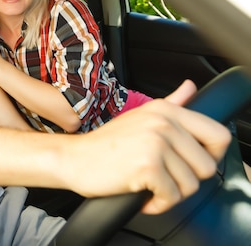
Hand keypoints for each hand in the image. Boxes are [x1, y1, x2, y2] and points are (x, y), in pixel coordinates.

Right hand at [62, 80, 230, 213]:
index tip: (191, 163)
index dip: (211, 155)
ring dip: (169, 193)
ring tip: (149, 184)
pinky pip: (172, 197)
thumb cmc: (105, 143)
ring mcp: (156, 143)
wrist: (73, 158)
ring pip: (190, 185)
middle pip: (207, 166)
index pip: (218, 135)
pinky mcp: (148, 166)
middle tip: (162, 176)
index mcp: (166, 111)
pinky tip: (141, 194)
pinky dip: (157, 204)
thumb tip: (190, 87)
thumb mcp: (141, 116)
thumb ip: (171, 103)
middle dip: (186, 180)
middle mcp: (164, 123)